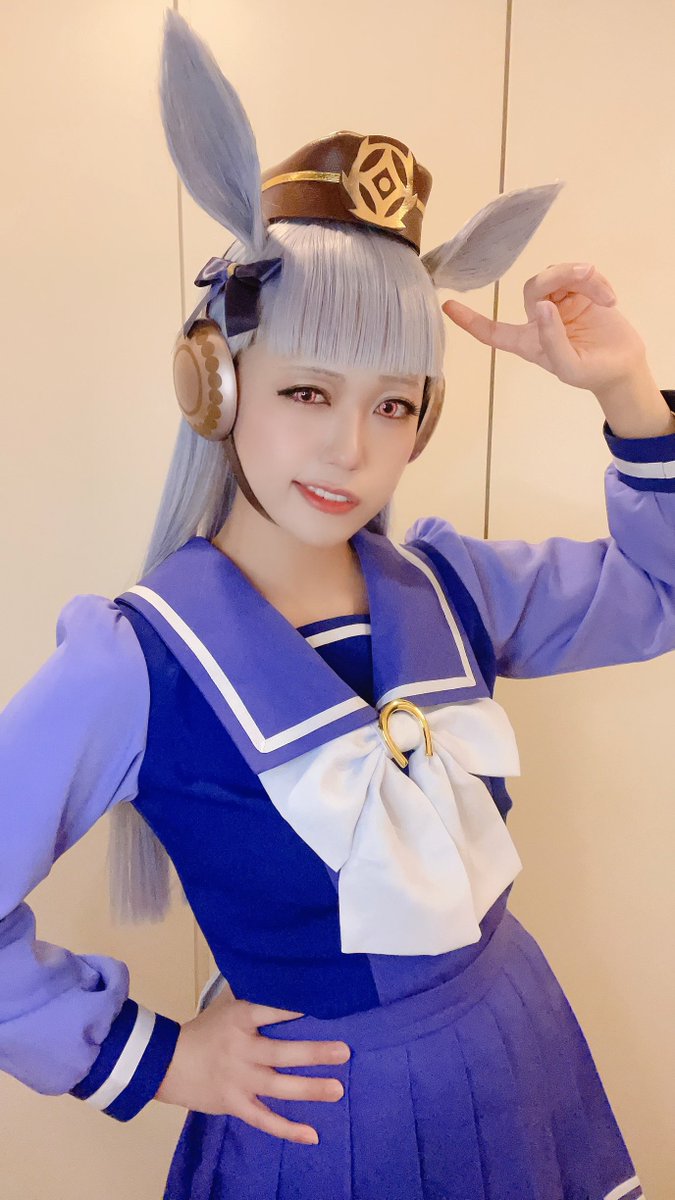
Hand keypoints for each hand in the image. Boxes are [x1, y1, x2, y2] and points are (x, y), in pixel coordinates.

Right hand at [155, 990, 350, 1144]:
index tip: (321, 1005)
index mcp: (239, 1019)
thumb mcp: (226, 1006)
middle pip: (281, 1053)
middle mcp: (241, 1050)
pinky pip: (264, 1120)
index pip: (270, 1010)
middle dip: (314, 1053)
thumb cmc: (205, 1030)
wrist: (165, 1063)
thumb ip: (253, 993)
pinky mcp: (235, 1104)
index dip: (293, 1008)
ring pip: (278, 1087)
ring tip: (337, 1089)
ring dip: (309, 1089)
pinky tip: (312, 1135)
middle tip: (344, 1051)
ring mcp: (238, 1080)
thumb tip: (282, 971)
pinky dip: (287, 1130)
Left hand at [442, 262, 648, 394]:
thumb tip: (543, 307)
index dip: (471, 321)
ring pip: (555, 275)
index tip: (447, 306)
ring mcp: (558, 302)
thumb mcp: (570, 366)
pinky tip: (609, 298)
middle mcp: (537, 319)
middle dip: (557, 277)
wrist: (623, 365)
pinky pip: (579, 274)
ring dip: (580, 277)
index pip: (492, 331)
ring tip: (606, 296)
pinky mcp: (578, 292)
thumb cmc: (591, 372)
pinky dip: (595, 282)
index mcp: (527, 342)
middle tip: (587, 274)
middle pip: (532, 288)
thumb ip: (553, 340)